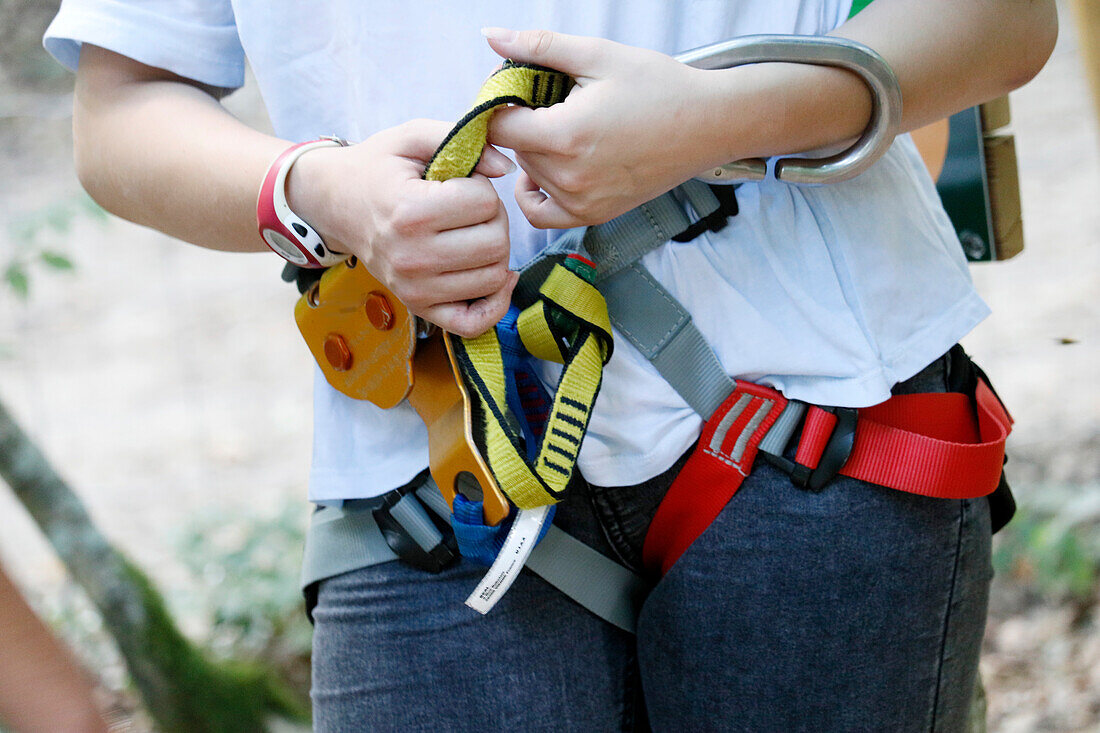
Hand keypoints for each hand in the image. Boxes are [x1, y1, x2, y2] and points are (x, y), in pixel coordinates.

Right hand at [288, 119, 517, 337]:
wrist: (336, 203)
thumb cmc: (378, 168)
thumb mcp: (411, 137)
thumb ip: (461, 139)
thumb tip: (506, 167)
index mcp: (410, 212)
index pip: (485, 203)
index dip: (481, 187)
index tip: (459, 183)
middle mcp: (412, 257)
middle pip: (496, 243)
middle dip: (494, 218)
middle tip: (471, 209)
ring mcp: (414, 288)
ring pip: (494, 276)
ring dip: (495, 251)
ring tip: (471, 233)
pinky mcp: (419, 307)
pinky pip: (474, 323)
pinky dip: (494, 302)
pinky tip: (495, 276)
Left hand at [484, 28, 724, 228]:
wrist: (708, 124)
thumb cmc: (659, 87)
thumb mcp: (597, 54)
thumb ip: (538, 47)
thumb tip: (490, 36)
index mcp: (567, 135)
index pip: (497, 127)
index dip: (499, 103)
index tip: (519, 88)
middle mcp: (570, 176)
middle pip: (513, 149)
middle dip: (521, 122)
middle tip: (551, 101)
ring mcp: (582, 201)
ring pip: (528, 175)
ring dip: (533, 151)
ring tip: (565, 125)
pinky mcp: (594, 214)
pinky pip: (542, 215)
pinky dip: (535, 193)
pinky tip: (546, 168)